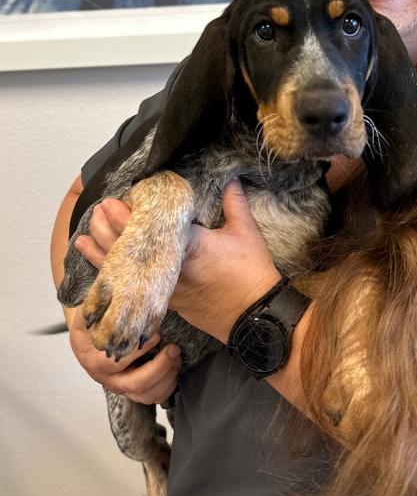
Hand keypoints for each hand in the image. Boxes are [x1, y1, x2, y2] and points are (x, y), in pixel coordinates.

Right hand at [68, 306, 180, 403]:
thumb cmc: (92, 324)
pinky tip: (175, 367)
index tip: (156, 333)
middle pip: (136, 384)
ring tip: (177, 355)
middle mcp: (109, 379)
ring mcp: (123, 386)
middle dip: (159, 367)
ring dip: (167, 376)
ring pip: (147, 394)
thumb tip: (105, 289)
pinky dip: (168, 386)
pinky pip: (154, 397)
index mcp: (95, 362)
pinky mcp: (135, 390)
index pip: (116, 362)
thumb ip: (95, 304)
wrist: (90, 339)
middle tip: (174, 348)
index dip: (138, 350)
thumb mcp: (87, 314)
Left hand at [75, 178, 280, 344]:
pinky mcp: (168, 303)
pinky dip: (118, 277)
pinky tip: (102, 271)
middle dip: (108, 230)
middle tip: (96, 211)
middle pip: (130, 250)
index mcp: (188, 247)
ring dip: (103, 255)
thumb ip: (234, 202)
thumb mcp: (246, 233)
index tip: (109, 201)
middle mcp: (170, 270)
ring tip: (82, 239)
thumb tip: (229, 177)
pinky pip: (135, 288)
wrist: (254, 317)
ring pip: (127, 272)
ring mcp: (166, 290)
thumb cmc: (252, 274)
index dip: (125, 215)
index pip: (149, 229)